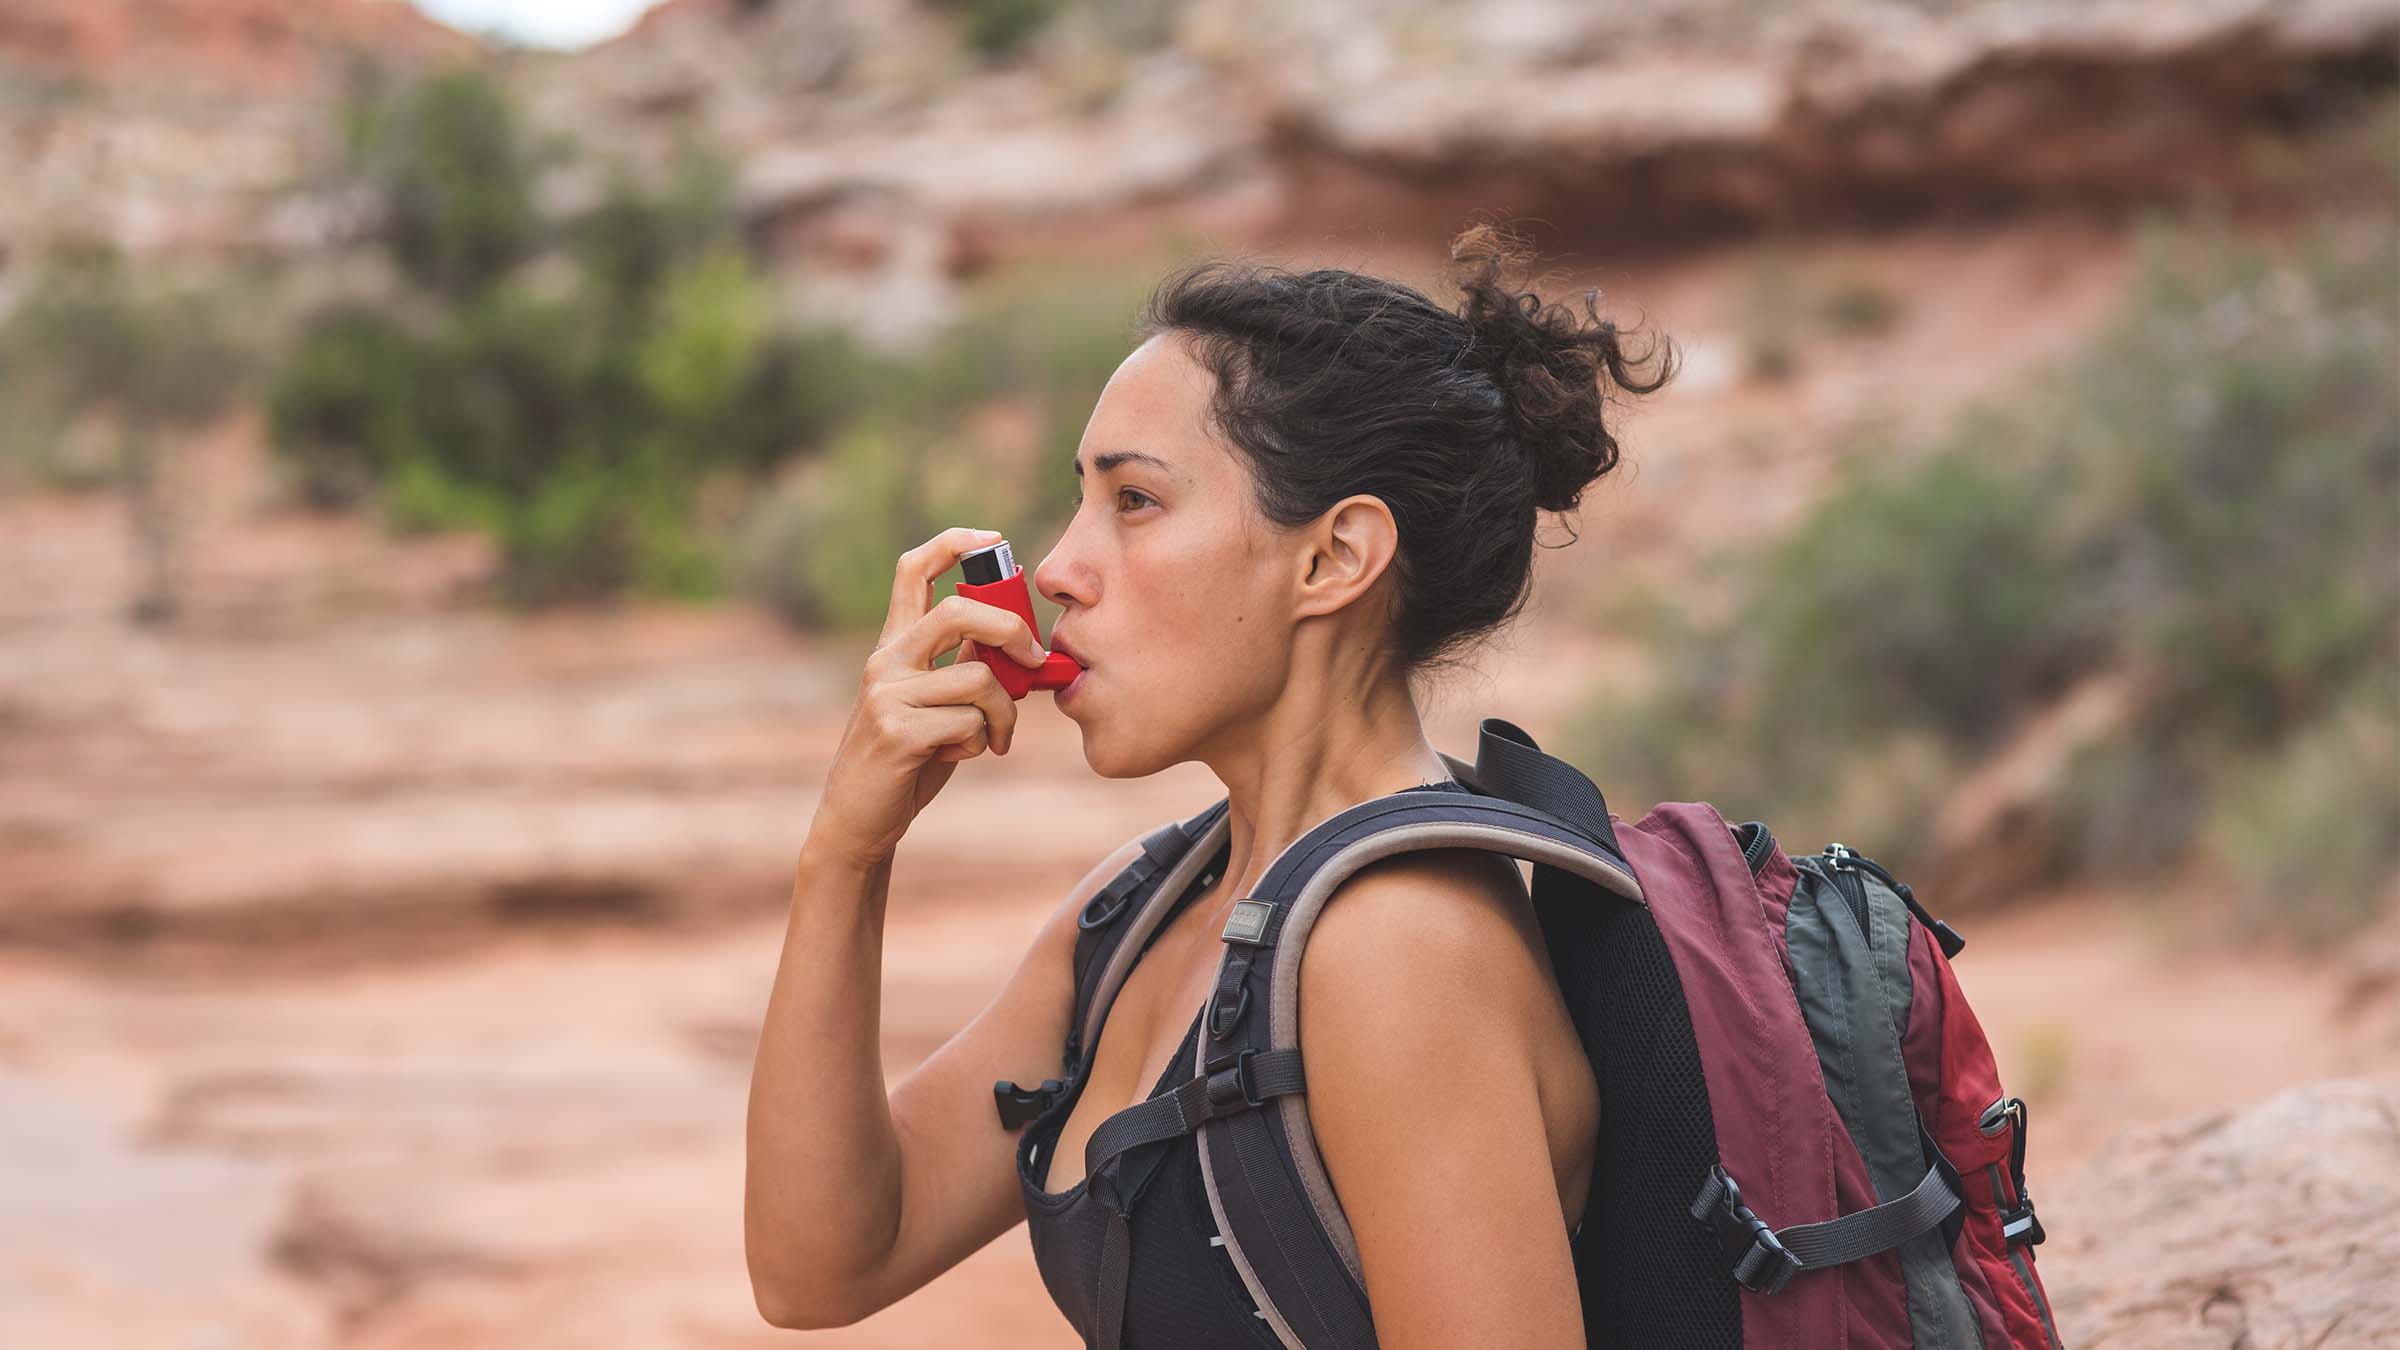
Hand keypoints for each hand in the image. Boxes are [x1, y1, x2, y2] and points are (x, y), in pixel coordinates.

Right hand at [807, 528, 1046, 869]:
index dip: (954, 543)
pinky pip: (971, 722)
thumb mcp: (935, 703)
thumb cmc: (909, 759)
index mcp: (893, 644)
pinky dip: (982, 741)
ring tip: (995, 738)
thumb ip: (964, 666)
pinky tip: (961, 756)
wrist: (860, 820)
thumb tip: (1017, 637)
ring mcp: (888, 695)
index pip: (914, 569)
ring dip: (1004, 714)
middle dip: (1012, 630)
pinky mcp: (898, 732)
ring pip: (979, 680)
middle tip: (1036, 660)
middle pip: (959, 611)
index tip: (994, 540)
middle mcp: (885, 660)